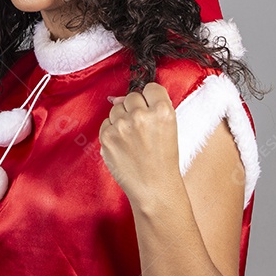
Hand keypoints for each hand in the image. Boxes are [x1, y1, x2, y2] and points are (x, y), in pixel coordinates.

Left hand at [99, 82, 180, 206]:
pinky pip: (106, 123)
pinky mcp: (107, 137)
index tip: (150, 108)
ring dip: (122, 119)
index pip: (151, 87)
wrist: (153, 188)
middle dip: (135, 109)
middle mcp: (141, 116)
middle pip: (132, 96)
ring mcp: (122, 126)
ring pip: (116, 108)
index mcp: (162, 112)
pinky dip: (112, 131)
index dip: (150, 98)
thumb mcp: (169, 128)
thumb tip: (121, 97)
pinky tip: (123, 145)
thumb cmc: (163, 161)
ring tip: (133, 139)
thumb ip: (152, 107)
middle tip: (141, 128)